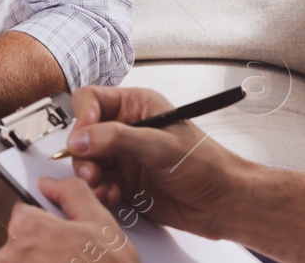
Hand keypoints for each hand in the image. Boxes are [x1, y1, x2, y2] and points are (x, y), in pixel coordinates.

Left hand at [0, 176, 139, 262]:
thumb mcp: (98, 219)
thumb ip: (70, 192)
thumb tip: (49, 183)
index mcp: (26, 226)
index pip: (23, 211)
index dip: (46, 219)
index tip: (60, 230)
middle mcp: (11, 253)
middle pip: (22, 238)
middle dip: (44, 243)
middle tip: (70, 252)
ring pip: (26, 259)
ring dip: (44, 260)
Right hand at [66, 86, 249, 239]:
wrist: (222, 203)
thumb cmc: (206, 165)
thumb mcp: (160, 146)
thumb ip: (118, 139)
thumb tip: (82, 137)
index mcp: (138, 107)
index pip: (93, 101)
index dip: (83, 118)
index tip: (82, 139)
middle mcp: (128, 129)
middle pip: (85, 134)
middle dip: (84, 154)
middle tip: (91, 171)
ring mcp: (125, 157)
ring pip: (88, 161)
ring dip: (90, 176)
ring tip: (103, 186)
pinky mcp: (126, 182)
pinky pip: (99, 183)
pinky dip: (101, 191)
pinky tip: (114, 196)